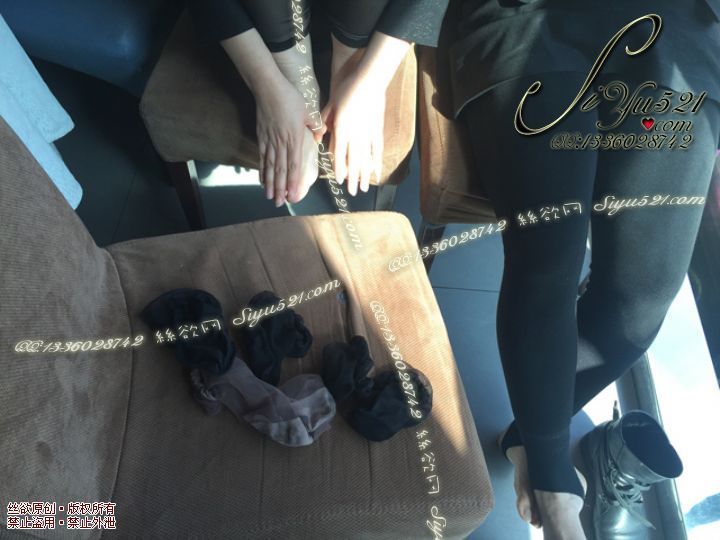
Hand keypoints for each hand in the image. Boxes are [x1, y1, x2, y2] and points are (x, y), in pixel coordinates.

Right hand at [255, 74, 317, 205]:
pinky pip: (262, 157)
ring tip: (270, 197)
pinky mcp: (262, 136)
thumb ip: (316, 126)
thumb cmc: (290, 98)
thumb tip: (322, 136)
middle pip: (280, 170)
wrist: (268, 88)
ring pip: (270, 167)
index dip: (294, 182)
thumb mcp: (308, 112)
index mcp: (294, 138)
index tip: (293, 195)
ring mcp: (270, 141)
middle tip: (279, 204)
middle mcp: (281, 143)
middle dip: (280, 189)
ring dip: (270, 184)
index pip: (294, 165)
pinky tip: (262, 180)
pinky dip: (262, 170)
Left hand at [321, 73, 384, 195]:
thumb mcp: (332, 103)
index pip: (339, 153)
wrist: (369, 78)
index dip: (339, 168)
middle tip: (351, 192)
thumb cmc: (348, 88)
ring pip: (365, 158)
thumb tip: (319, 134)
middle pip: (353, 160)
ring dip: (364, 174)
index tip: (339, 180)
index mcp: (342, 127)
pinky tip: (376, 171)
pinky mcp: (377, 128)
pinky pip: (377, 149)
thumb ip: (325, 119)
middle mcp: (355, 133)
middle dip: (352, 178)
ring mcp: (368, 132)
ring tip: (364, 187)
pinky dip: (377, 161)